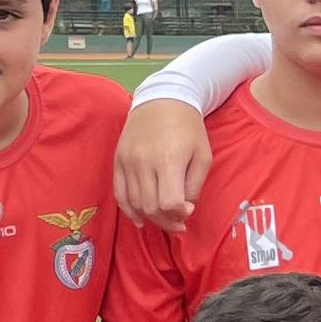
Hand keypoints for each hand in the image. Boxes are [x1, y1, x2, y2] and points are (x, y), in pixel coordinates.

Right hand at [115, 94, 210, 228]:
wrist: (163, 99)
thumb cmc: (188, 128)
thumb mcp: (203, 155)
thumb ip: (195, 186)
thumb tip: (184, 210)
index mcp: (168, 160)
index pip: (169, 202)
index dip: (179, 214)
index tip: (188, 210)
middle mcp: (144, 162)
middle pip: (151, 207)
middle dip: (167, 221)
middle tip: (179, 222)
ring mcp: (127, 161)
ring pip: (135, 203)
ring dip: (151, 218)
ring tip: (164, 219)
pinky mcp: (117, 160)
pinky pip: (119, 193)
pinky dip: (129, 210)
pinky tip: (140, 219)